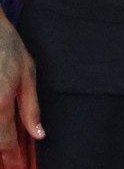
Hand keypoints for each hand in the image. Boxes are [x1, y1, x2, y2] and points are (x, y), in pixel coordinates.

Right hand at [0, 16, 42, 168]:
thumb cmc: (7, 47)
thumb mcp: (27, 73)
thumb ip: (31, 107)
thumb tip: (39, 134)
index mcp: (0, 103)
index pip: (4, 143)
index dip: (11, 158)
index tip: (17, 167)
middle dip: (0, 151)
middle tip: (11, 158)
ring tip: (4, 142)